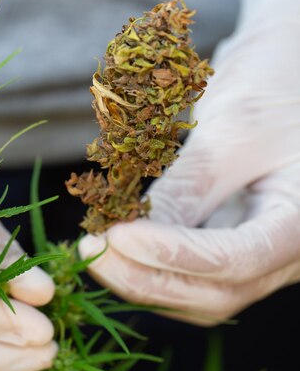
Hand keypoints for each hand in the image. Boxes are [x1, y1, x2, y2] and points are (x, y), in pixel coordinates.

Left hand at [79, 3, 299, 324]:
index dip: (173, 254)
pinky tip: (113, 247)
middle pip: (216, 291)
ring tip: (93, 250)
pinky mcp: (230, 247)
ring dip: (140, 279)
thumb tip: (134, 231)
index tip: (116, 236)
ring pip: (199, 294)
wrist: (285, 76)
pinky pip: (190, 276)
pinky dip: (148, 268)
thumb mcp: (235, 127)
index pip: (238, 258)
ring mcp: (260, 257)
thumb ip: (192, 183)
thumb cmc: (274, 86)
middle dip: (146, 277)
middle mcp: (286, 254)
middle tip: (90, 250)